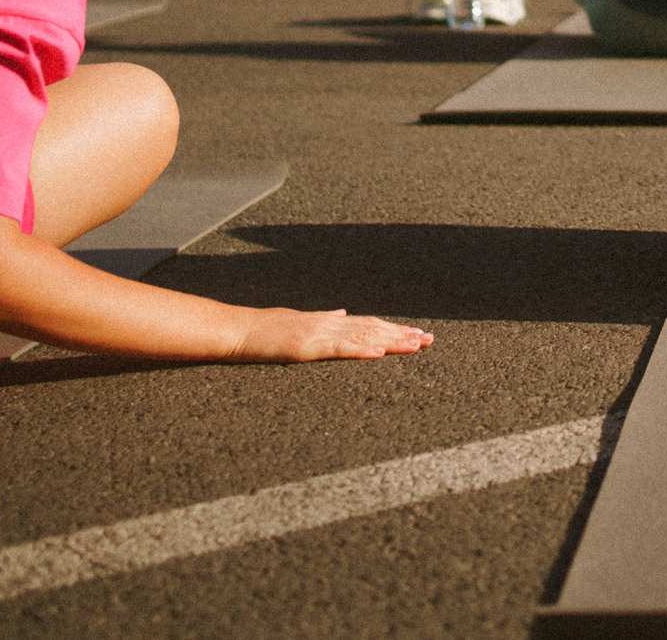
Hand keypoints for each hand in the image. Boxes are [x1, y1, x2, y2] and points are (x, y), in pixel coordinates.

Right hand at [230, 307, 435, 361]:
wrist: (237, 330)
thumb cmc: (263, 330)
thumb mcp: (298, 323)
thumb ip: (322, 320)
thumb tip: (342, 314)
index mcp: (328, 321)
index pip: (368, 324)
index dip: (394, 329)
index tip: (417, 334)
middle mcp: (329, 324)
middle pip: (373, 328)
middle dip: (402, 334)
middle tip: (430, 340)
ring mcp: (319, 333)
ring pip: (363, 336)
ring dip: (392, 340)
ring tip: (416, 344)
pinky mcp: (307, 346)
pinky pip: (339, 349)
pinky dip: (361, 349)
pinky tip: (379, 352)